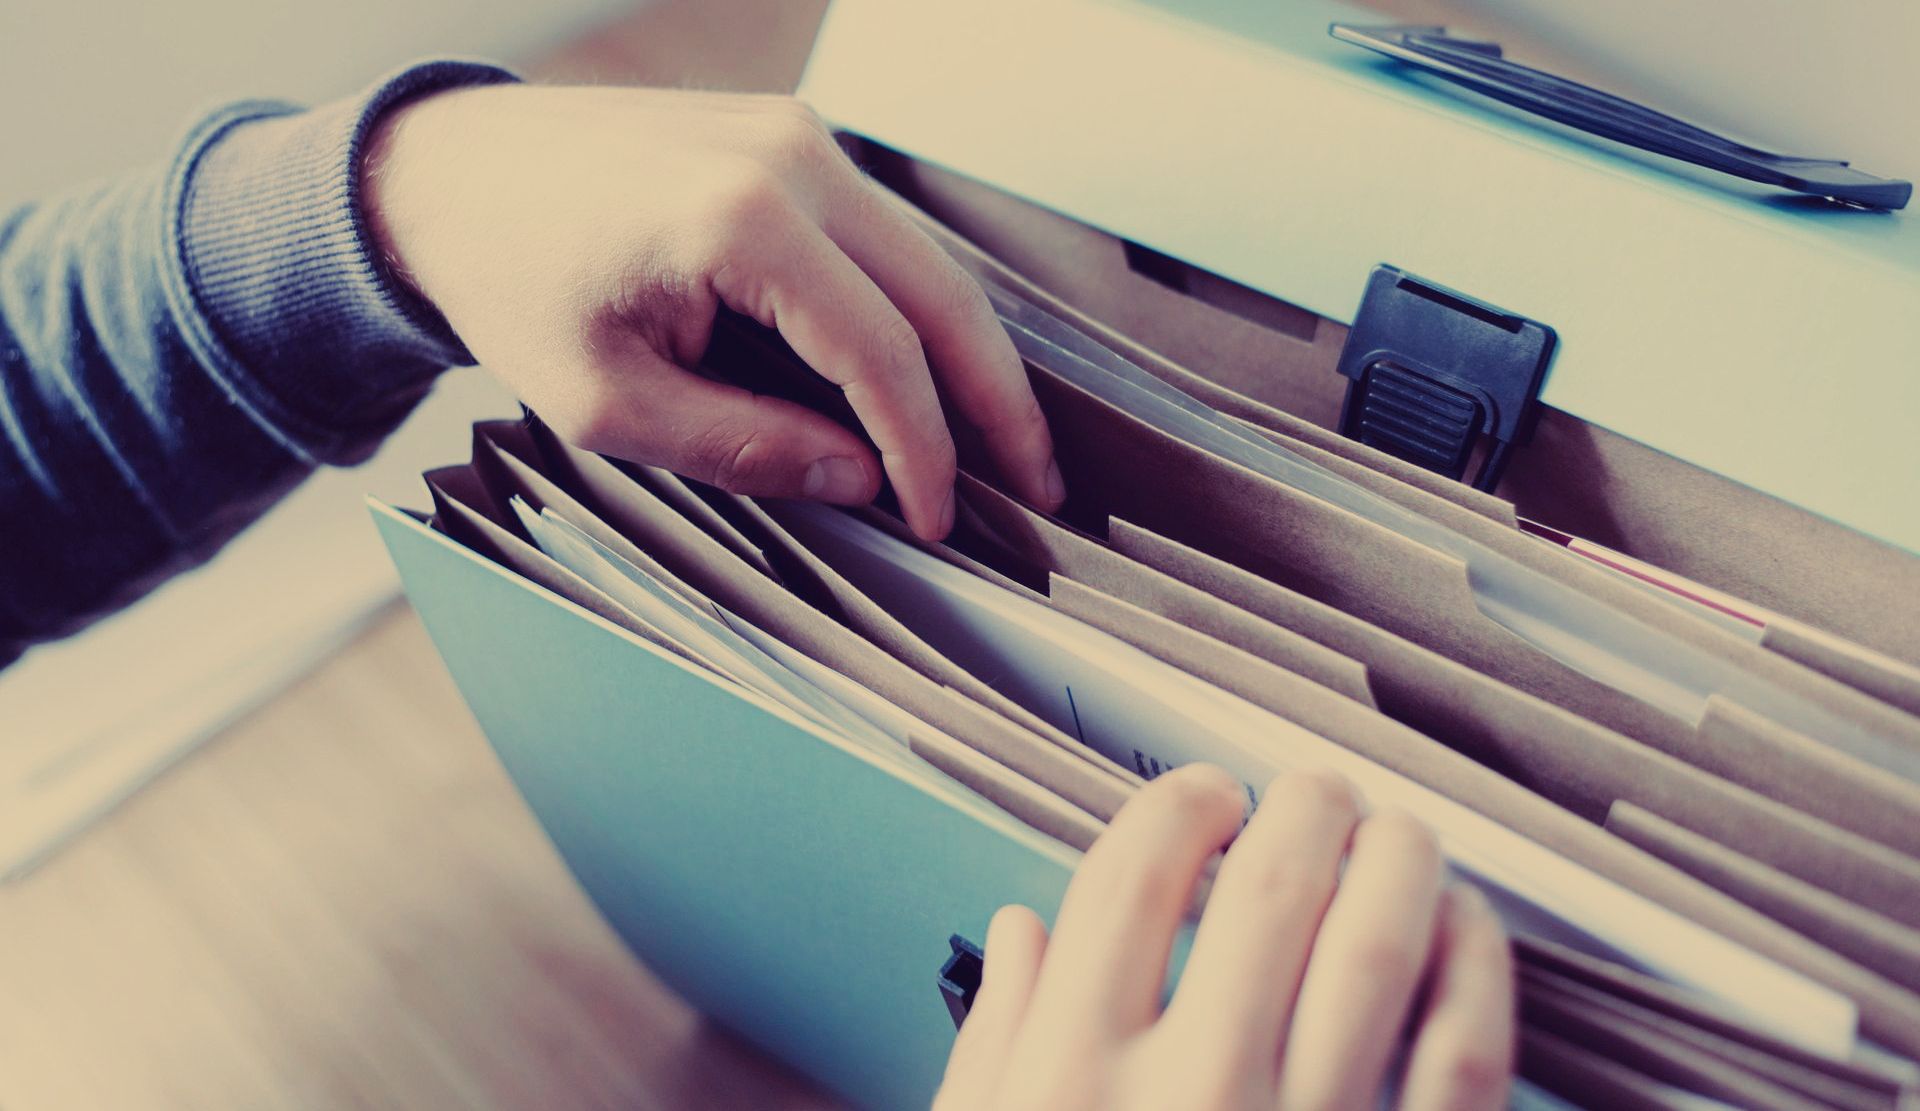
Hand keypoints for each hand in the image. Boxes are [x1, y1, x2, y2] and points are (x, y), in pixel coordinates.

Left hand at [361, 84, 1062, 539]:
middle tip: (1039, 485)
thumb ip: (746, 444)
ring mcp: (796, 136)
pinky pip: (882, 234)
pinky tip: (933, 373)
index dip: (923, 450)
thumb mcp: (609, 403)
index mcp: (741, 219)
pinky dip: (917, 309)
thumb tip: (860, 478)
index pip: (881, 353)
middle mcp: (789, 158)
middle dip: (997, 401)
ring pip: (927, 260)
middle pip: (942, 295)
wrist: (444, 173)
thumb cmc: (509, 281)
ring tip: (1004, 441)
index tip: (938, 517)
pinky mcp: (788, 138)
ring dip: (970, 354)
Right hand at [936, 766, 1514, 1110]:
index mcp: (1070, 1077)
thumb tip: (1020, 929)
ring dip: (1399, 859)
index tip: (1204, 797)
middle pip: (1269, 887)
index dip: (1180, 805)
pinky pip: (1465, 1051)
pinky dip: (1477, 970)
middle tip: (1316, 793)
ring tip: (1397, 833)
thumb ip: (999, 1042)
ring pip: (1379, 944)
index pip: (1133, 877)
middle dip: (1303, 810)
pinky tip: (1465, 932)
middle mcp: (1191, 1095)